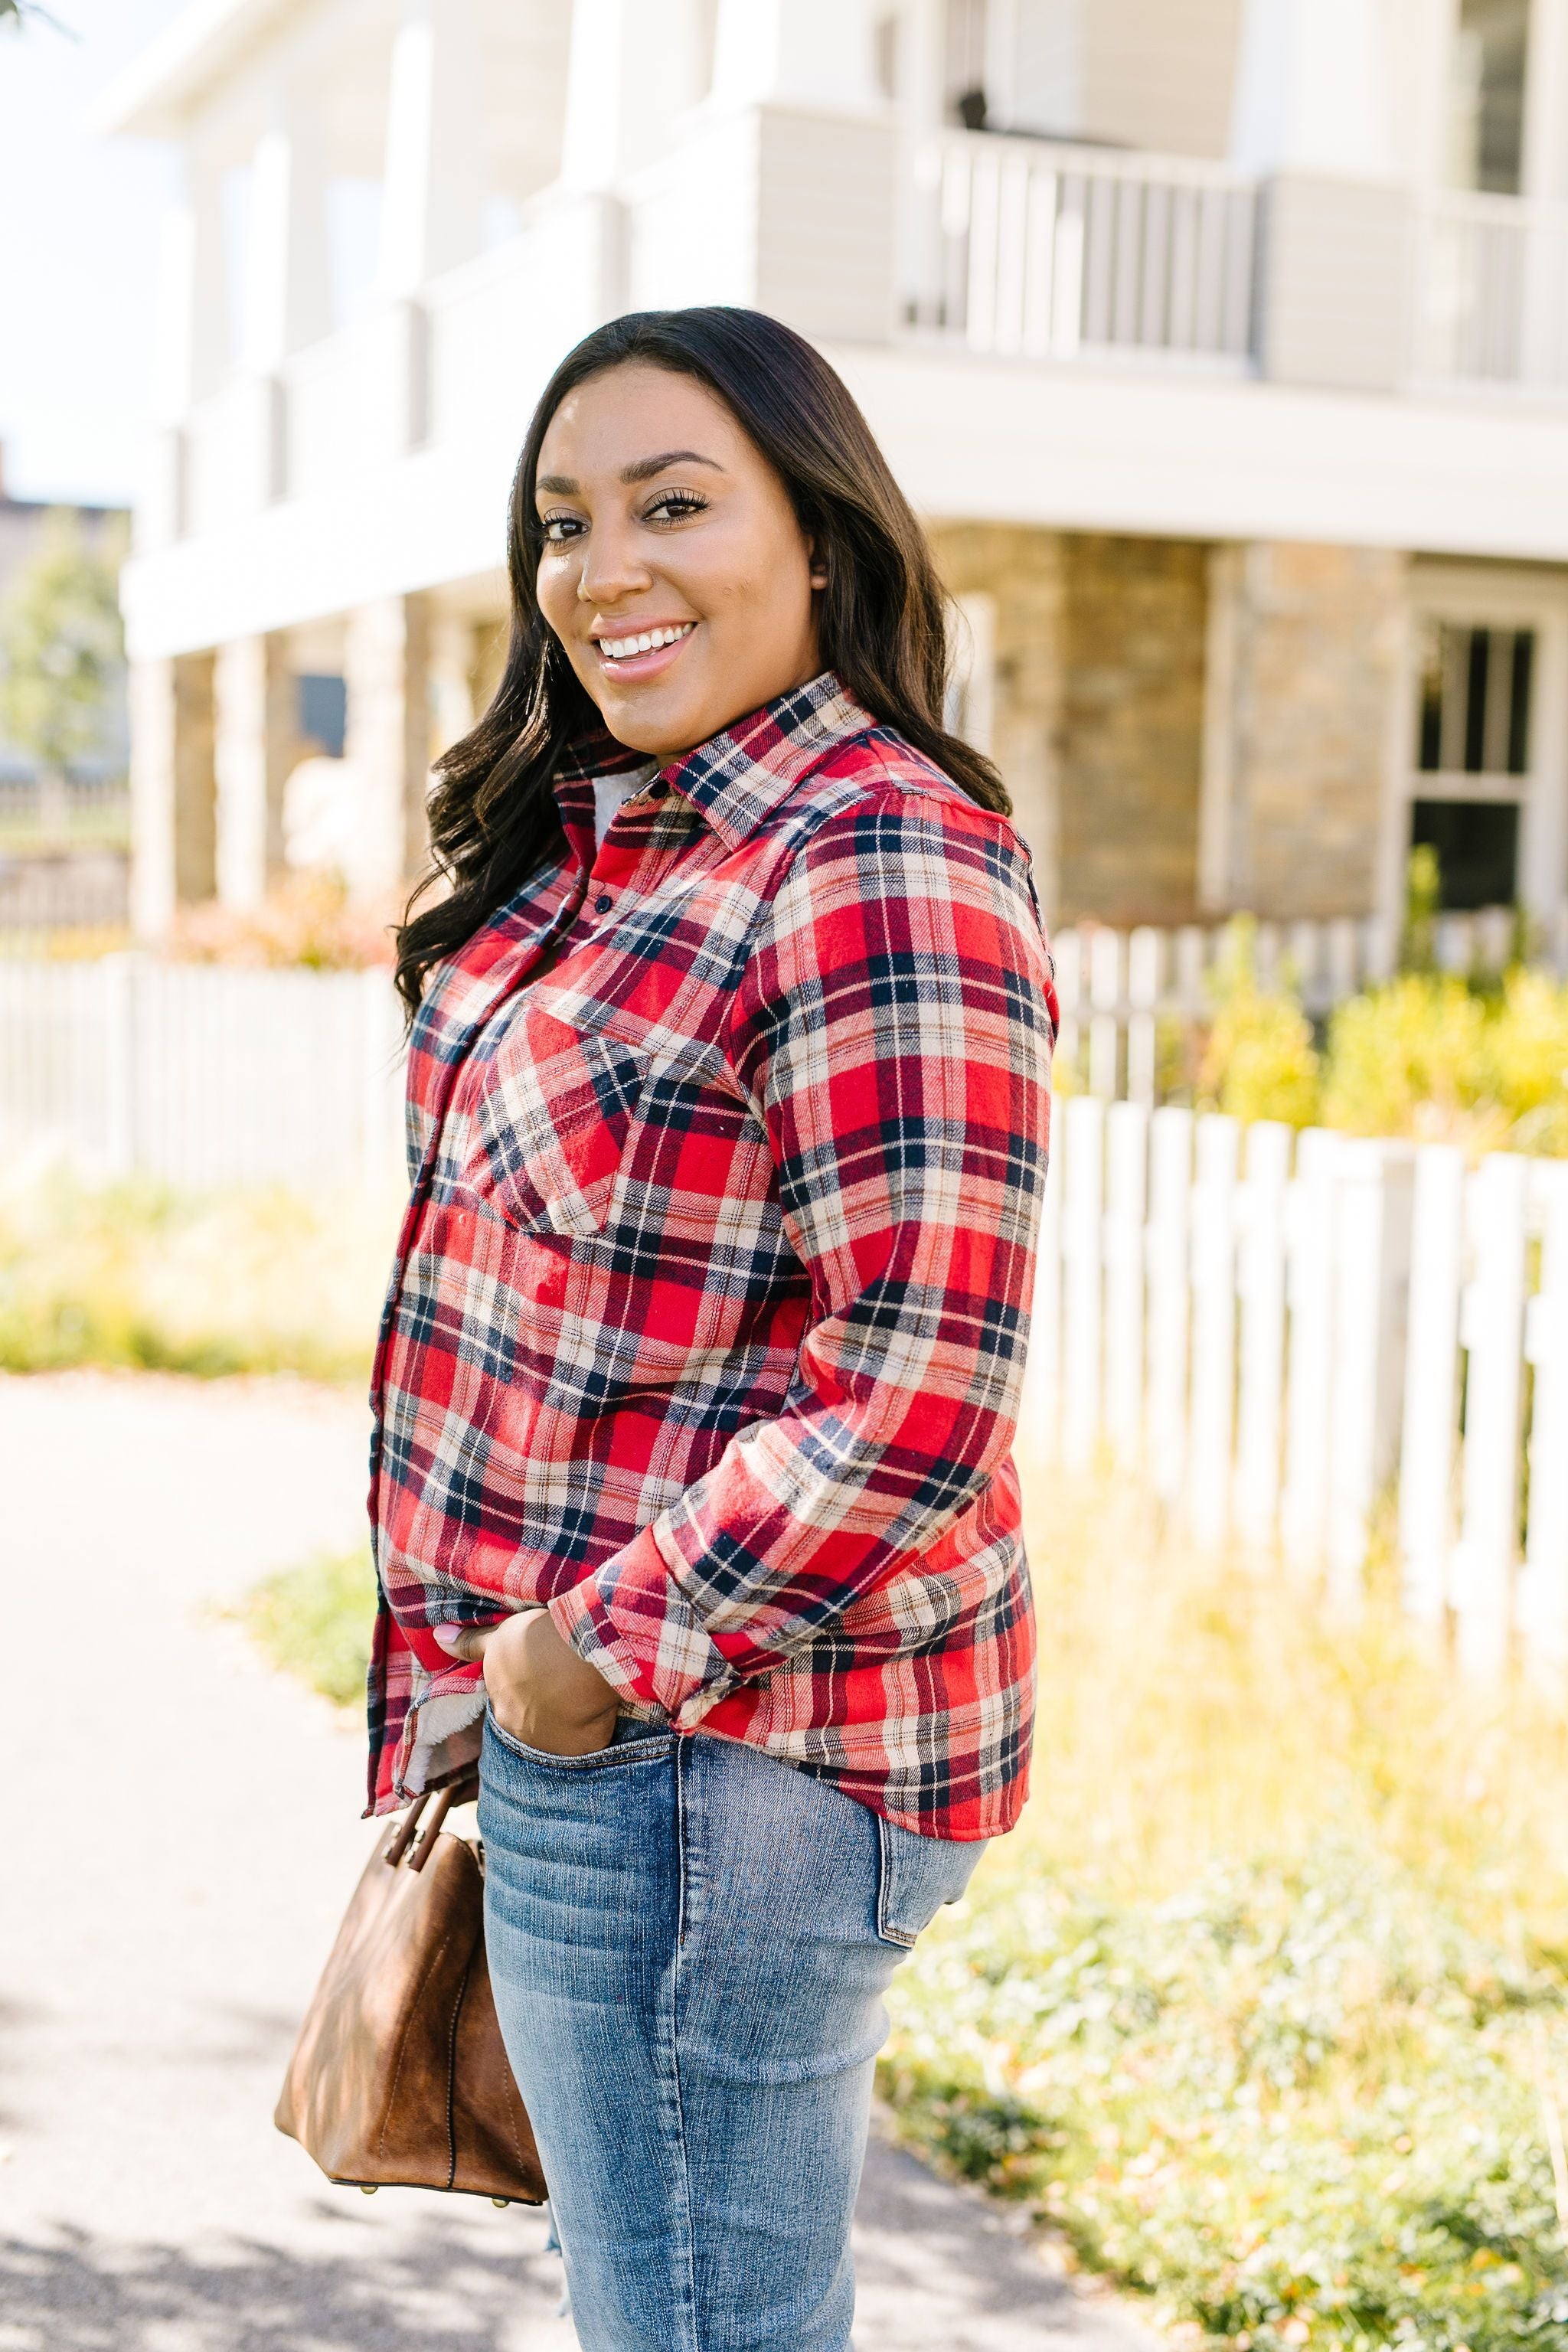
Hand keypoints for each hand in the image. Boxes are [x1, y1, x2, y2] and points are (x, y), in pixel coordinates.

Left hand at [432, 1608, 618, 1756]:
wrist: (580, 1653)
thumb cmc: (537, 1640)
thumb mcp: (501, 1635)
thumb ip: (472, 1643)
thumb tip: (438, 1637)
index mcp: (499, 1707)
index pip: (507, 1704)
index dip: (523, 1690)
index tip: (539, 1674)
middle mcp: (520, 1734)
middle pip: (528, 1725)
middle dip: (540, 1712)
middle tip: (561, 1687)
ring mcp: (552, 1747)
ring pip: (555, 1739)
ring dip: (564, 1725)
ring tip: (580, 1699)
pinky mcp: (584, 1750)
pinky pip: (586, 1746)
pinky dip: (591, 1732)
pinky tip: (599, 1713)